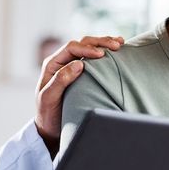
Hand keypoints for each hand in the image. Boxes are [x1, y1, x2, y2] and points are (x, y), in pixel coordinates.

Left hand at [35, 36, 123, 156]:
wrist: (50, 127)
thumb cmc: (48, 114)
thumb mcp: (49, 98)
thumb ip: (61, 80)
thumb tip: (79, 63)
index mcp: (52, 64)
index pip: (71, 48)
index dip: (87, 48)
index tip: (102, 54)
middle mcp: (62, 61)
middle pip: (82, 43)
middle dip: (100, 42)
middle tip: (117, 45)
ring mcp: (71, 66)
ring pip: (89, 47)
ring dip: (104, 43)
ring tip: (120, 43)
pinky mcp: (81, 72)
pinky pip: (93, 58)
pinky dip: (105, 52)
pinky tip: (117, 52)